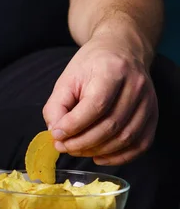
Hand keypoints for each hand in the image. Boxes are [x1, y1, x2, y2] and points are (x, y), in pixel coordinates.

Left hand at [42, 35, 157, 165]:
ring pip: (125, 138)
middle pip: (110, 125)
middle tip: (63, 146)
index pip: (95, 106)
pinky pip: (141, 144)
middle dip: (82, 142)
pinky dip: (119, 157)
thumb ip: (56, 106)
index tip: (56, 134)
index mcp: (112, 71)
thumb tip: (56, 133)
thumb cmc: (91, 66)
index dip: (74, 125)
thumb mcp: (66, 79)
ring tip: (76, 150)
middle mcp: (135, 86)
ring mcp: (148, 102)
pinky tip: (99, 157)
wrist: (121, 51)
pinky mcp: (153, 115)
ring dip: (97, 150)